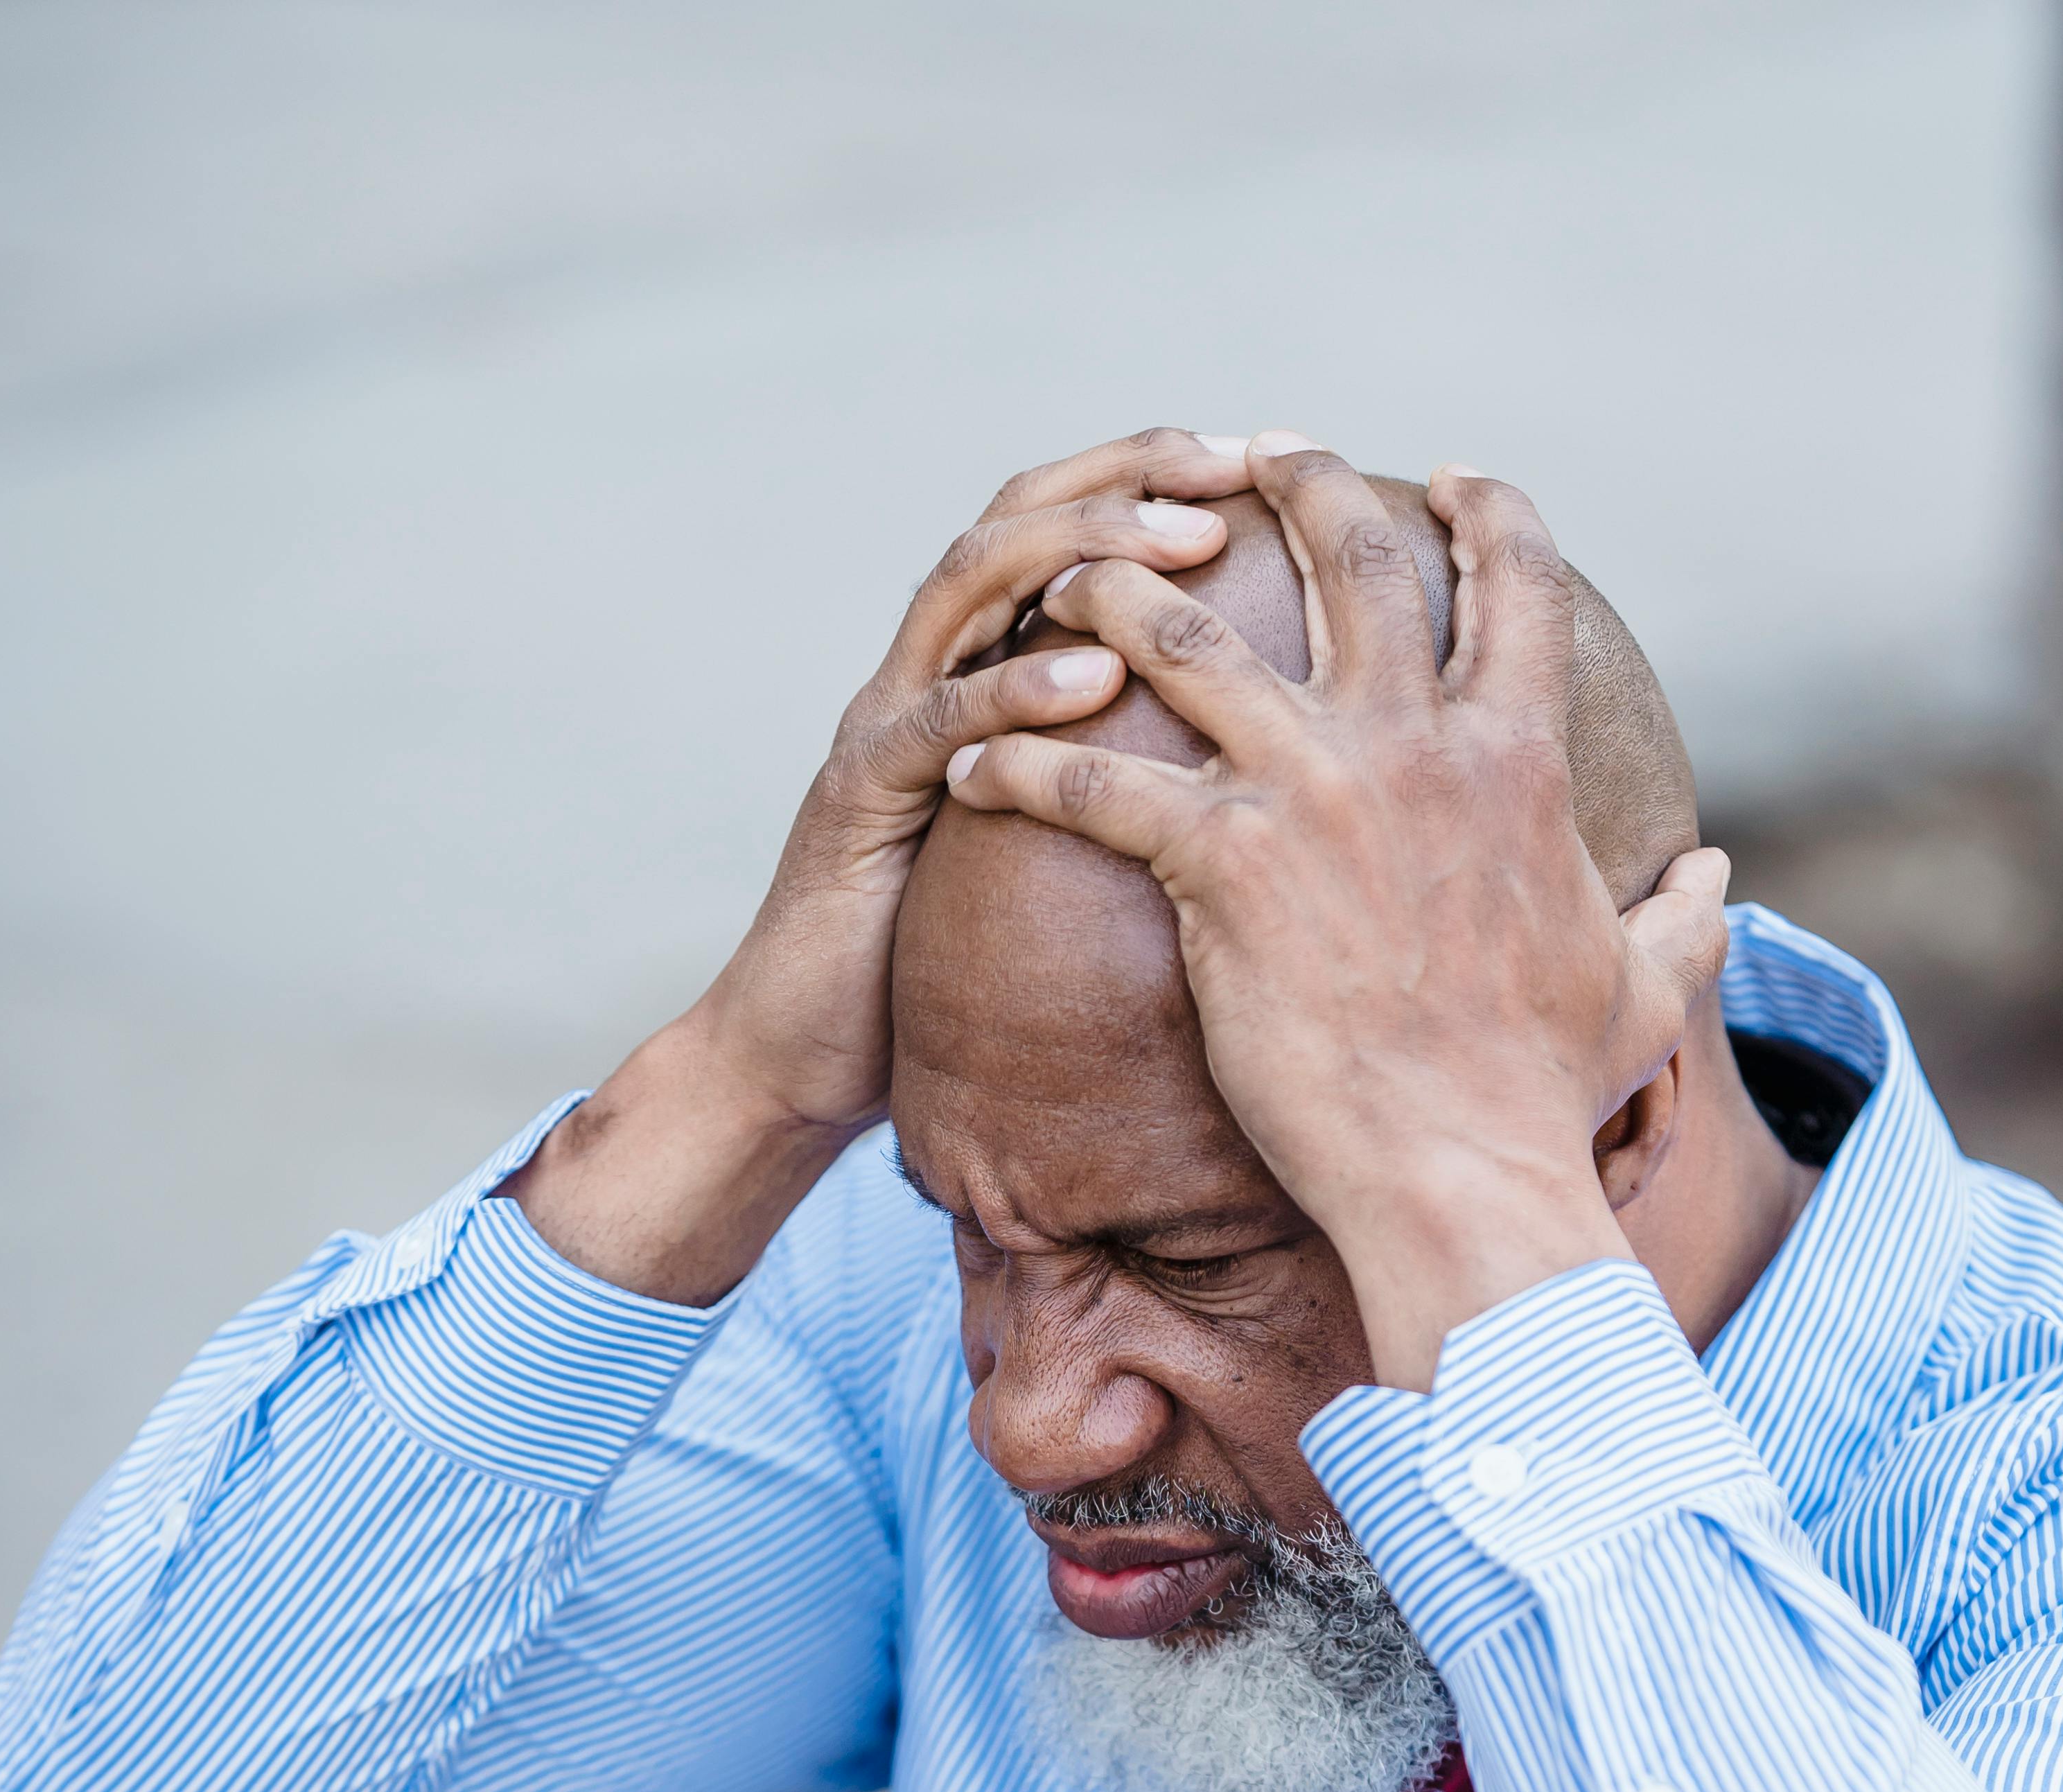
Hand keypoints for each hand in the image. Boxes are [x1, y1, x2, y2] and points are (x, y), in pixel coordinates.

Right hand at [519, 430, 1256, 1303]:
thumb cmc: (931, 963)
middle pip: (1017, 519)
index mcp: (973, 671)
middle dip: (1128, 478)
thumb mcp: (1047, 850)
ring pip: (971, 587)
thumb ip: (1107, 783)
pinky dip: (1015, 692)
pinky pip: (938, 726)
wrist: (802, 1056)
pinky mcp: (856, 801)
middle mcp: (922, 672)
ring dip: (1085, 552)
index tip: (1259, 463)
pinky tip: (1095, 680)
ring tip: (1187, 542)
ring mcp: (881, 726)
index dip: (1151, 475)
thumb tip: (1242, 772)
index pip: (1060, 529)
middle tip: (1233, 467)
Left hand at [943, 445, 1731, 1381]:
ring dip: (1112, 590)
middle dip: (1289, 481)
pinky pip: (1095, 783)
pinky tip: (971, 770)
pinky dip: (1022, 765)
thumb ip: (1683, 920)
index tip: (1445, 475)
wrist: (1461, 1177)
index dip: (1484, 511)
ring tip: (1060, 571)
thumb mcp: (1643, 991)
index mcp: (1516, 754)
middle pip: (1345, 555)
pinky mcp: (1219, 864)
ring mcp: (1311, 793)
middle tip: (1235, 455)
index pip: (1516, 580)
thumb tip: (1717, 876)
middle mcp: (1412, 743)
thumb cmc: (1545, 1097)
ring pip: (1183, 635)